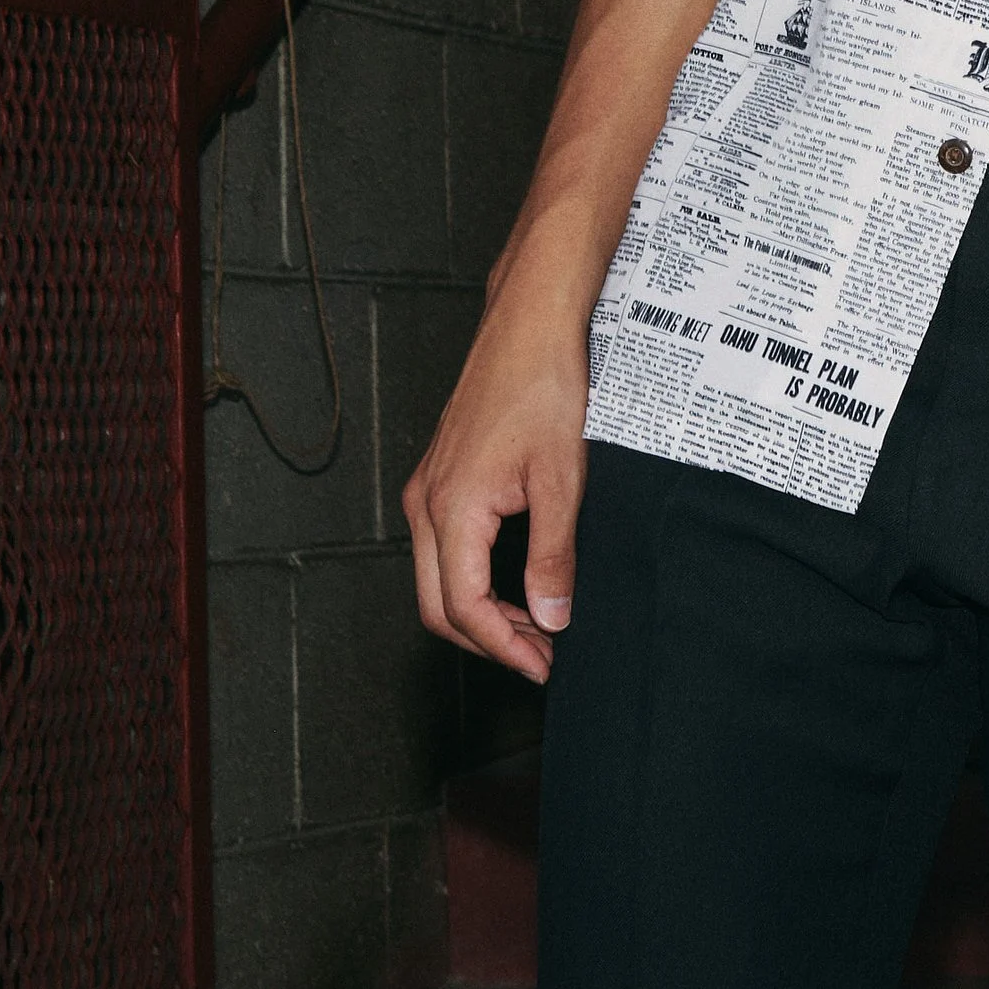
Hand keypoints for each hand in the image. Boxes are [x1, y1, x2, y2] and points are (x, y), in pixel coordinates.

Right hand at [404, 249, 590, 685]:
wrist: (529, 323)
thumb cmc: (543, 385)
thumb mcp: (561, 477)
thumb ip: (553, 556)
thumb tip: (551, 619)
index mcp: (451, 510)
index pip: (465, 608)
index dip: (504, 647)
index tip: (544, 665)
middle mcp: (427, 503)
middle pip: (439, 605)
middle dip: (488, 640)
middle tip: (542, 655)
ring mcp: (429, 488)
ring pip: (438, 578)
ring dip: (483, 610)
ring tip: (538, 622)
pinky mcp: (441, 475)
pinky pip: (444, 547)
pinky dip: (476, 577)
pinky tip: (518, 578)